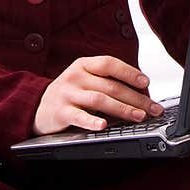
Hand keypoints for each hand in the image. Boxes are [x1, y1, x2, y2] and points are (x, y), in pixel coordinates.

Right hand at [32, 55, 164, 135]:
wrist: (38, 107)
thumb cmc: (69, 93)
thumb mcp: (84, 80)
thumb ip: (106, 81)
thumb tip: (140, 92)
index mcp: (83, 65)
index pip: (109, 64)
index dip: (129, 72)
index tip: (146, 82)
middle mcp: (75, 77)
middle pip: (110, 85)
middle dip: (135, 98)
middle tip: (152, 108)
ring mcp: (67, 94)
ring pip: (99, 99)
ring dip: (122, 109)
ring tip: (138, 116)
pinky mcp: (60, 112)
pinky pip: (79, 116)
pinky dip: (92, 121)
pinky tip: (103, 125)